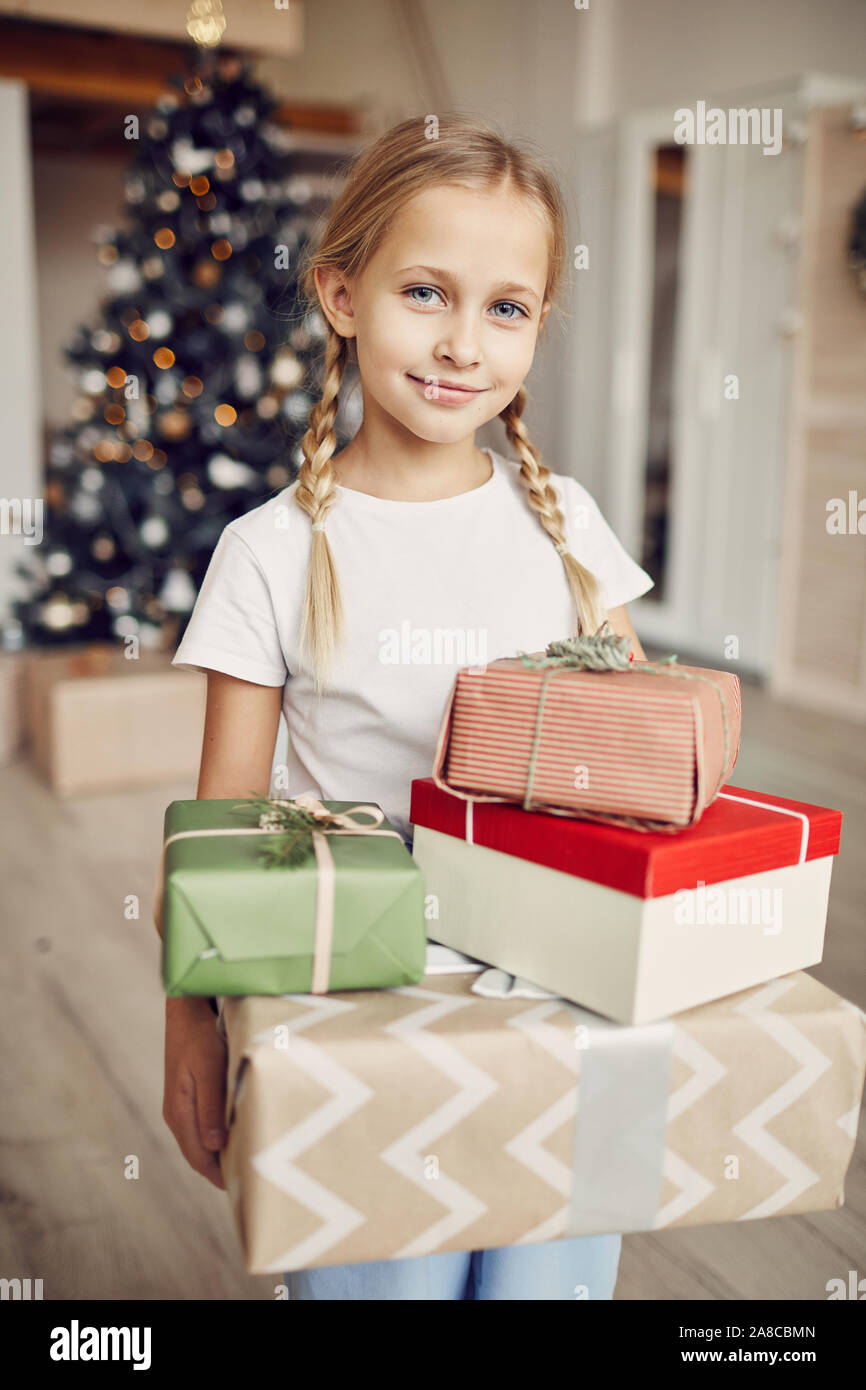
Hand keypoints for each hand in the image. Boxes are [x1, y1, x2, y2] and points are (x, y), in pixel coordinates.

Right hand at [163, 996, 227, 1189]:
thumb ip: (210, 1107)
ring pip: (200, 1142)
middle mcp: (177, 1114)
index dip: (218, 1176)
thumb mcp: (208, 1068)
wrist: (187, 1010)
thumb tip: (214, 1146)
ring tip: (246, 1166)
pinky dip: (217, 1139)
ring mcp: (181, 1105)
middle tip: (250, 1184)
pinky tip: (236, 1137)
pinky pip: (202, 1127)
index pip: (198, 1158)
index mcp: (179, 1113)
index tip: (243, 1190)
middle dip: (220, 1172)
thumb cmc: (200, 1036)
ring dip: (219, 1156)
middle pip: (198, 1155)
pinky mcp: (188, 1095)